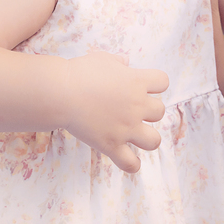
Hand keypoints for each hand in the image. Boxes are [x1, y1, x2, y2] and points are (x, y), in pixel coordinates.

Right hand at [62, 50, 168, 173]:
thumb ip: (118, 61)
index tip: (146, 86)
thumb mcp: (103, 59)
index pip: (163, 81)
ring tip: (137, 135)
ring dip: (148, 138)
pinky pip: (130, 163)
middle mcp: (136, 105)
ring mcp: (126, 128)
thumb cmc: (80, 73)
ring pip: (154, 140)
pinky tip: (129, 160)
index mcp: (137, 81)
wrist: (61, 93)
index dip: (156, 84)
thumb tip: (126, 62)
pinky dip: (132, 164)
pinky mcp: (111, 145)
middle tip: (134, 110)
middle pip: (160, 111)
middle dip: (150, 111)